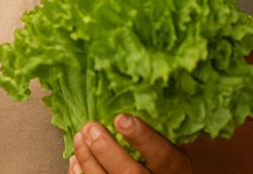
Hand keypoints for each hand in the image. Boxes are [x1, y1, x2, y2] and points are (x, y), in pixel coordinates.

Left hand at [69, 114, 192, 173]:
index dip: (142, 137)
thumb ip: (162, 123)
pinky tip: (76, 159)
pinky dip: (80, 173)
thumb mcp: (174, 140)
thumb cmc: (167, 155)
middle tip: (91, 128)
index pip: (162, 156)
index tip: (121, 118)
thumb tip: (142, 88)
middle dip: (106, 150)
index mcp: (176, 167)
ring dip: (88, 160)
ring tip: (80, 137)